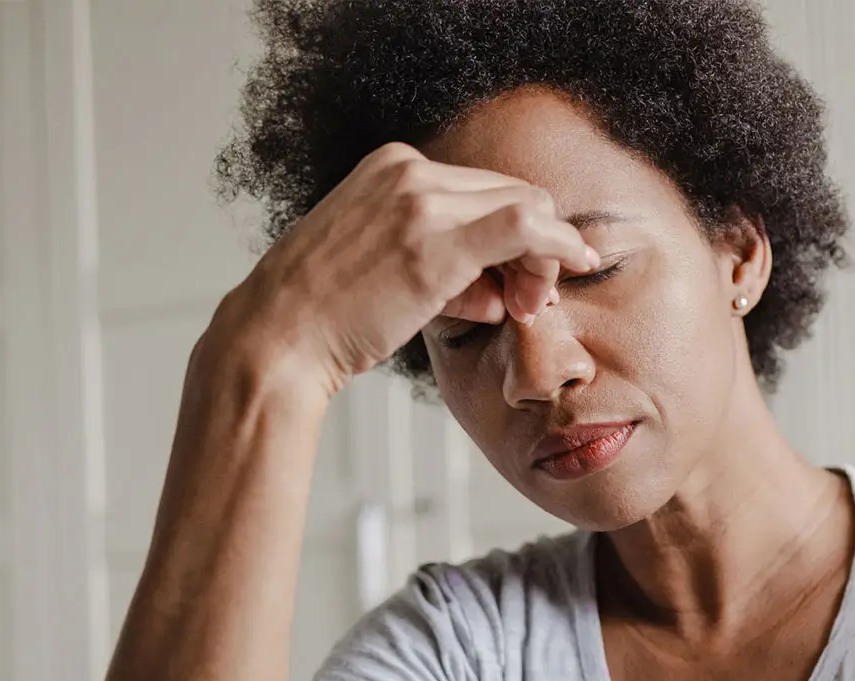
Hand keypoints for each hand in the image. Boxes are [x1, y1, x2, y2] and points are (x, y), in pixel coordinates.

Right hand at [214, 141, 599, 397]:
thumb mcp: (384, 268)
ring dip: (543, 258)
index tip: (516, 283)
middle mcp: (409, 171)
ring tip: (523, 306)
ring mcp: (421, 201)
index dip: (515, 237)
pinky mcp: (436, 241)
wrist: (278, 338)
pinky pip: (525, 225)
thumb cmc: (325, 316)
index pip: (483, 190)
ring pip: (527, 207)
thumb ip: (443, 265)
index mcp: (392, 168)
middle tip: (530, 300)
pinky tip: (576, 264)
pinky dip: (560, 245)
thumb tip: (498, 288)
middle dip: (537, 247)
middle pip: (512, 193)